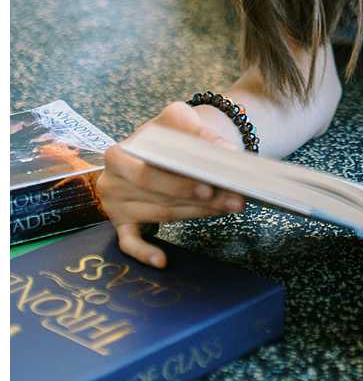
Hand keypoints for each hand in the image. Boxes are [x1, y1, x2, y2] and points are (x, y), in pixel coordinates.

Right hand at [98, 102, 247, 268]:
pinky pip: (129, 242)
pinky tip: (162, 261)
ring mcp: (115, 205)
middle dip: (197, 200)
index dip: (179, 181)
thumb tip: (227, 152)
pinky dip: (144, 253)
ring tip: (229, 208)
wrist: (162, 143)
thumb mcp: (179, 119)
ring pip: (160, 215)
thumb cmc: (169, 134)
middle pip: (158, 195)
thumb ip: (199, 131)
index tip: (210, 186)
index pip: (148, 172)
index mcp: (118, 154)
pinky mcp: (122, 223)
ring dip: (197, 214)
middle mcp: (111, 181)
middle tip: (232, 200)